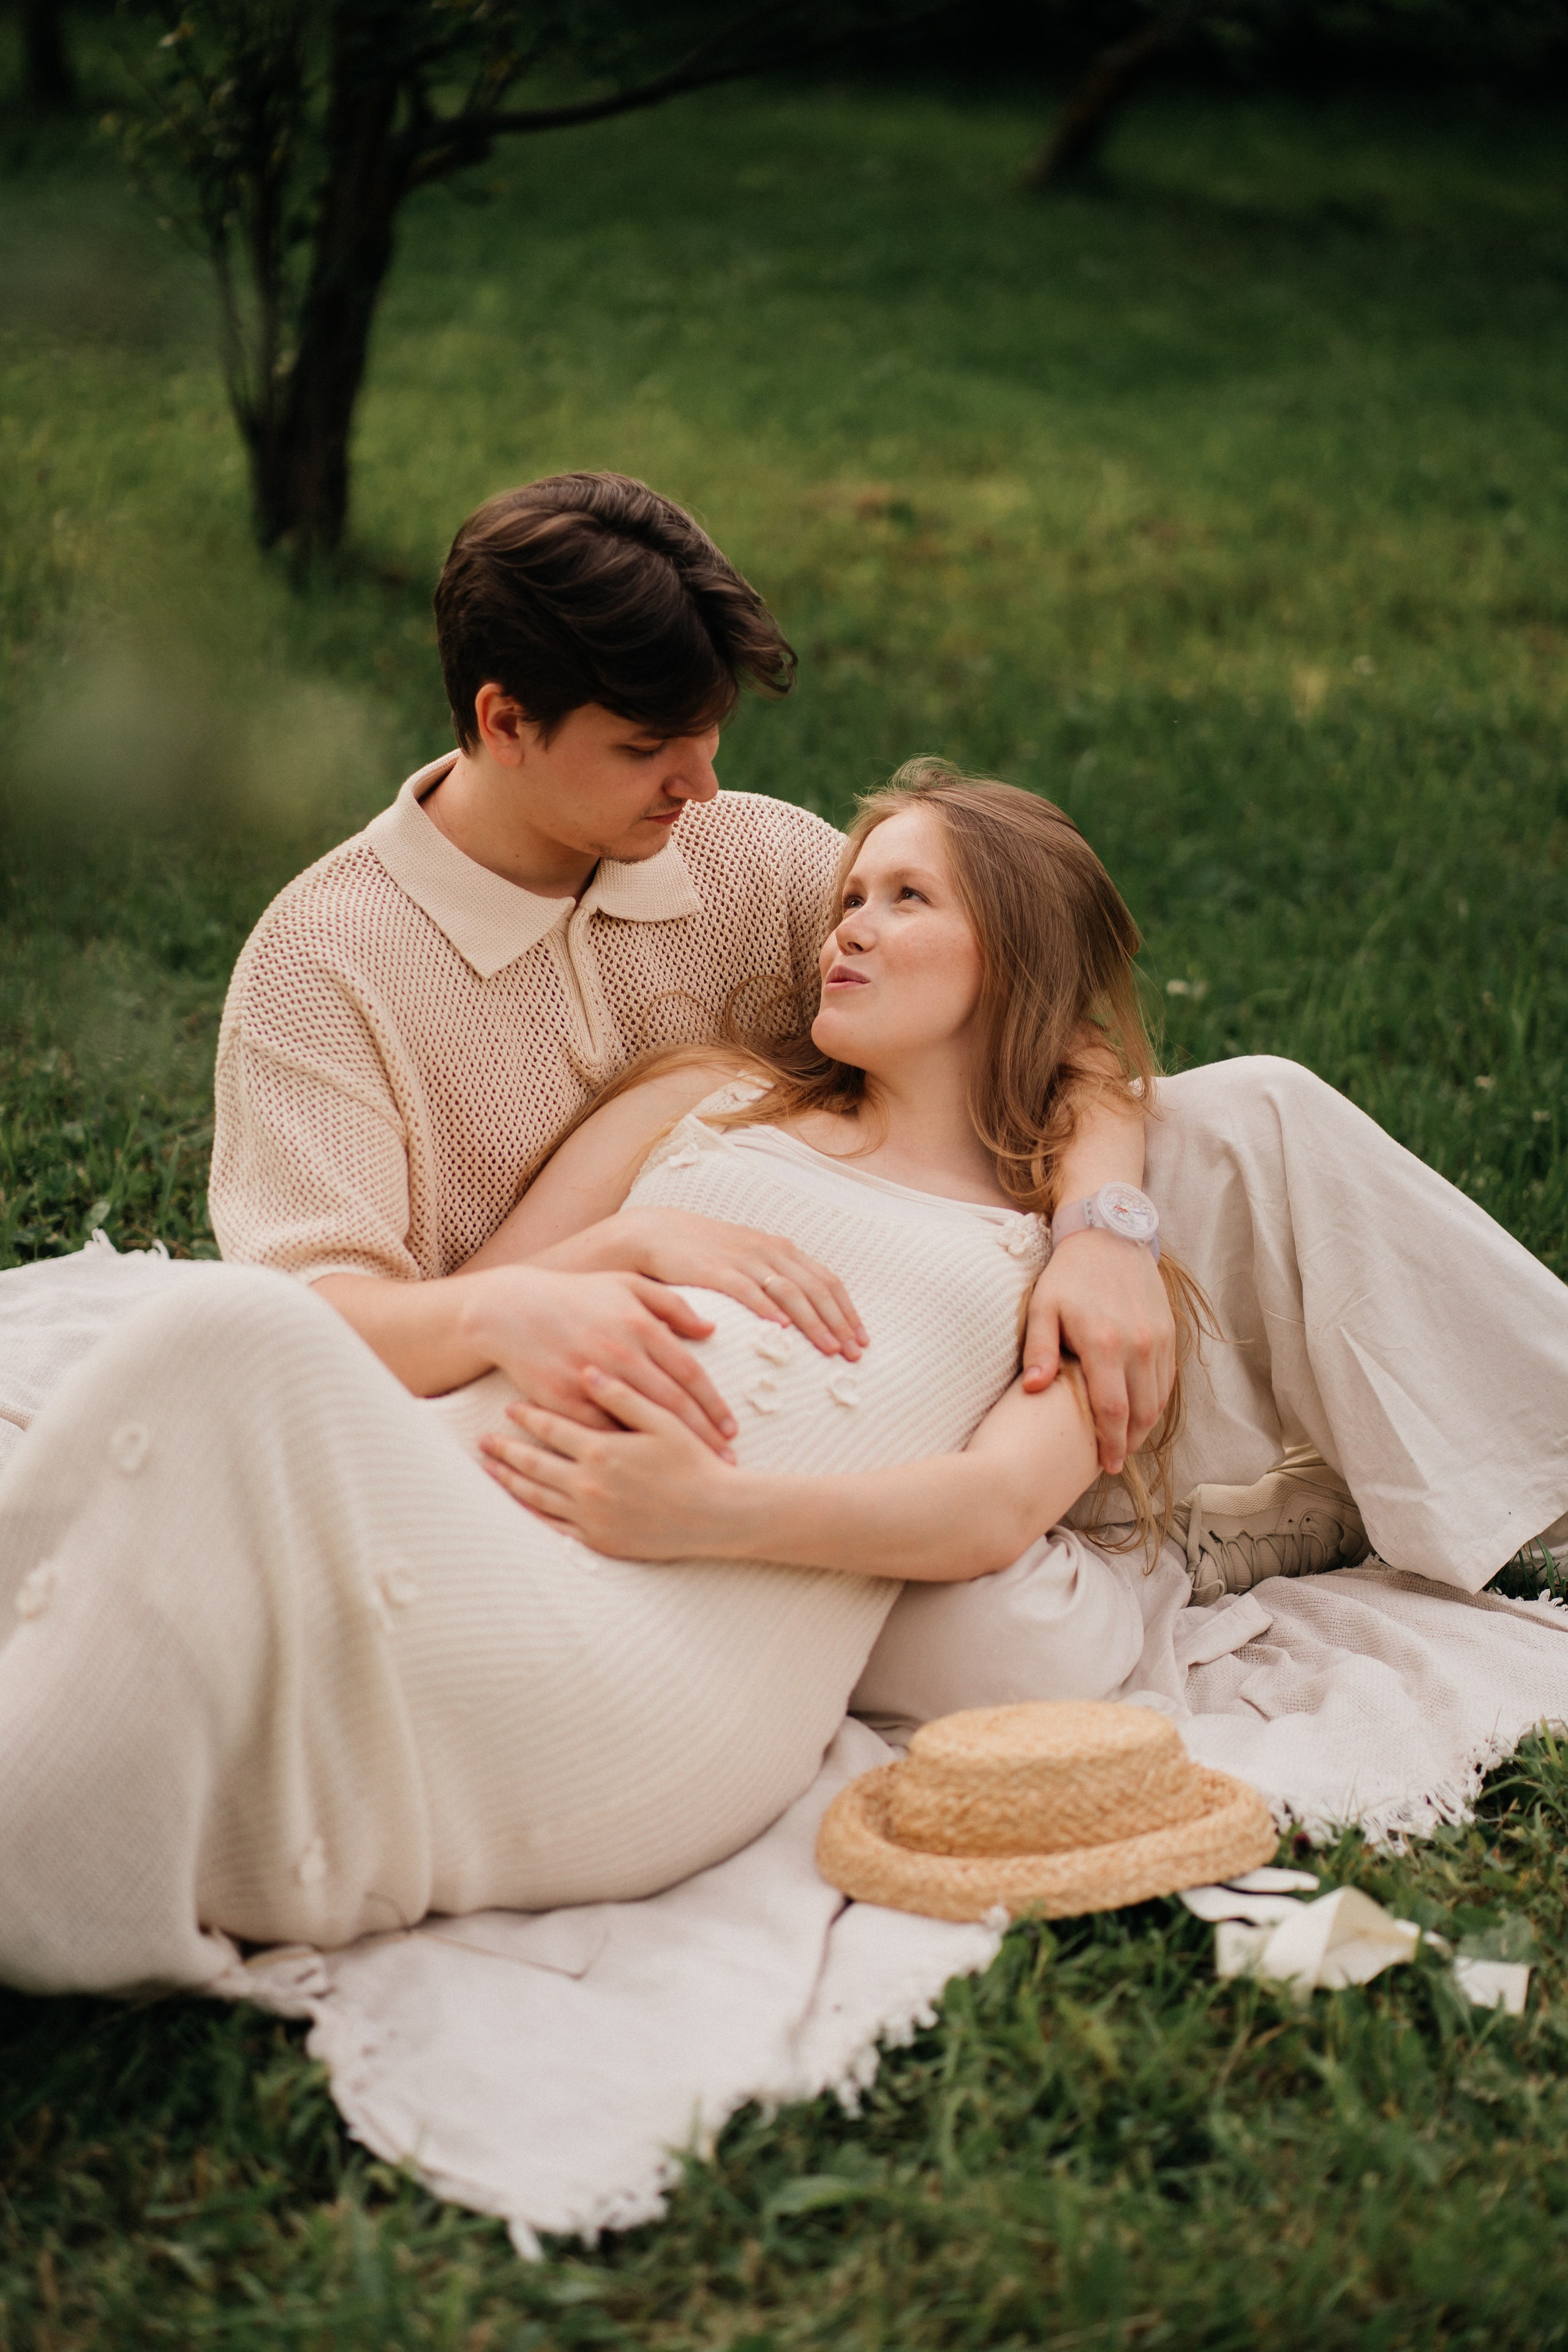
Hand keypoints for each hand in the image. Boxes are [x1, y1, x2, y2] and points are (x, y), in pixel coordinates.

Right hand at [462, 1264, 737, 1458]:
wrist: (510, 1309)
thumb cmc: (573, 1295)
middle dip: (704, 1435)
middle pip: (674, 1404)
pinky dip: (623, 1450)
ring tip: (692, 1475)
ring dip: (670, 1449)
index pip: (690, 1374)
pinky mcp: (563, 1400)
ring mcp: (591, 1379)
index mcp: (641, 1326)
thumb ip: (672, 1304)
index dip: (714, 1405)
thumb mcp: (627, 1284)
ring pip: (641, 1423)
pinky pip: (600, 1431)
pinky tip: (641, 1470)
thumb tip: (710, 1330)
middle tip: (726, 1461)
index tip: (732, 1430)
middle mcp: (621, 1353)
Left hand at [480, 1368, 742, 1557]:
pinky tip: (519, 1505)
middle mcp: (589, 1485)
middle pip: (534, 1464)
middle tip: (482, 1440)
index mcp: (602, 1450)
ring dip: (510, 1482)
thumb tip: (587, 1370)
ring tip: (489, 1470)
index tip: (509, 1408)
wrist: (718, 1515)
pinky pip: (554, 1528)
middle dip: (505, 1451)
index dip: (528, 1417)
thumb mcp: (663, 1420)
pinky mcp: (599, 1541)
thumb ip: (623, 1395)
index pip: (552, 1429)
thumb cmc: (695, 1462)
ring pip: (537, 1497)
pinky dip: (531, 1514)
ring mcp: (591, 1516)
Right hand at [550, 1207, 866, 1359]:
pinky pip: (746, 1289)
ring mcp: (743, 1258)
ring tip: (829, 1350)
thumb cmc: (703, 1258)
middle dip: (839, 1322)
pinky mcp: (714, 1268)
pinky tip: (781, 1330)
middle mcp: (768, 1251)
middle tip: (854, 1354)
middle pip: (816, 1289)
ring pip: (790, 1291)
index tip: (862, 1341)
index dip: (847, 1311)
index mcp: (780, 1251)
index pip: (826, 1281)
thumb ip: (773, 1285)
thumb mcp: (746, 1265)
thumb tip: (802, 1320)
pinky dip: (767, 1307)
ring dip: (813, 1322)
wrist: (653, 1234)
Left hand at [1021, 1233, 1174, 1476]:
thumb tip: (1033, 1390)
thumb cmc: (1068, 1274)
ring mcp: (1158, 1338)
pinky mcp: (1168, 1331)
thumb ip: (1039, 1350)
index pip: (1112, 1410)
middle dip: (1128, 1443)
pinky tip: (1142, 1413)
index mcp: (1104, 1343)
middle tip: (1113, 1463)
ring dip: (1144, 1426)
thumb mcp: (1043, 1307)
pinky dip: (1157, 1401)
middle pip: (1141, 1412)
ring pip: (1158, 1398)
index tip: (1103, 1466)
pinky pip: (1168, 1378)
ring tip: (1126, 1444)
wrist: (1108, 1234)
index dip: (1109, 1443)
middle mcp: (1138, 1344)